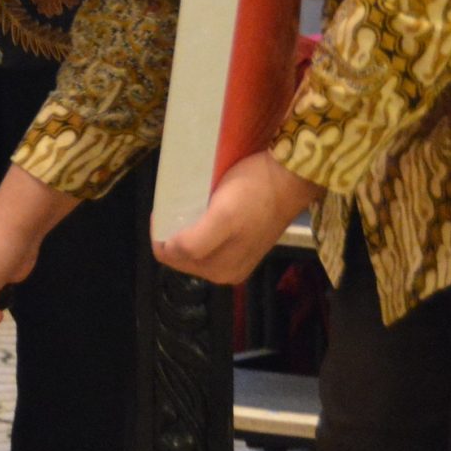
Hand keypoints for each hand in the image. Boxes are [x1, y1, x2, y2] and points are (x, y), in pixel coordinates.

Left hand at [152, 150, 320, 284]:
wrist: (290, 178)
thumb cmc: (255, 192)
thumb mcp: (223, 217)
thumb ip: (196, 242)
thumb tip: (172, 250)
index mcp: (220, 271)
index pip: (170, 257)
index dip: (160, 233)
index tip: (161, 208)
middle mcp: (226, 273)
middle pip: (181, 256)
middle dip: (172, 234)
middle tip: (173, 204)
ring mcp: (237, 260)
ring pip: (193, 250)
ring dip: (185, 231)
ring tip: (187, 206)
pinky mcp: (244, 246)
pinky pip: (209, 242)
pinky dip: (200, 229)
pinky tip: (203, 211)